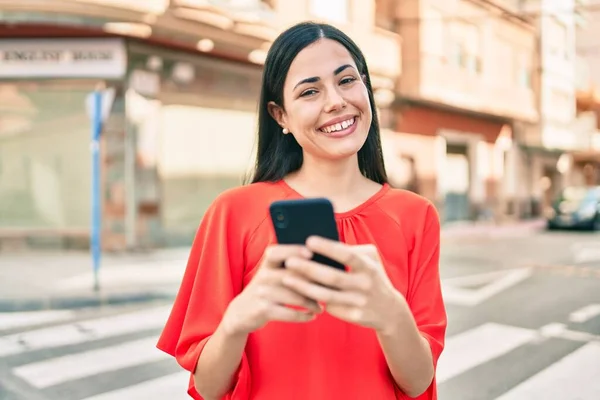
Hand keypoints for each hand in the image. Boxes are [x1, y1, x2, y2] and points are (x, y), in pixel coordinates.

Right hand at [222, 245, 321, 335]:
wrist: (241, 313)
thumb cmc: (265, 291)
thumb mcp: (269, 275)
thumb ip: (288, 268)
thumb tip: (321, 265)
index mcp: (266, 264)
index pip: (278, 252)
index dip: (294, 250)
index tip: (311, 253)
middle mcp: (263, 276)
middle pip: (293, 276)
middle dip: (314, 282)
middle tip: (331, 289)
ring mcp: (263, 293)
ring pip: (295, 296)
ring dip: (313, 303)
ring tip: (321, 306)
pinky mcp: (264, 310)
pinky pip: (290, 313)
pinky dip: (304, 316)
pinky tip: (312, 316)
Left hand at [281, 237, 403, 333]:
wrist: (389, 310)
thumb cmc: (373, 276)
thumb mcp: (370, 259)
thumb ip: (351, 250)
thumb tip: (323, 245)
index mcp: (368, 267)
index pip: (347, 255)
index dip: (328, 247)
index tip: (308, 240)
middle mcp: (365, 285)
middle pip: (332, 277)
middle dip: (309, 268)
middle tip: (289, 261)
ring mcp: (359, 302)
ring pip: (326, 295)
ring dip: (304, 287)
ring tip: (286, 277)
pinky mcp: (353, 316)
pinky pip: (328, 307)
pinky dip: (311, 299)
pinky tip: (295, 292)